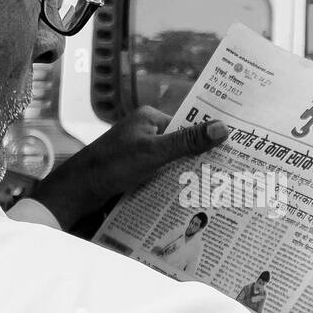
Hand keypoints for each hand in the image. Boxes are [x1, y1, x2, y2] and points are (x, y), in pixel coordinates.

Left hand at [32, 107, 228, 230]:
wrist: (79, 191)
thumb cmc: (112, 166)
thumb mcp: (154, 153)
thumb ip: (186, 142)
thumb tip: (222, 128)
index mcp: (150, 117)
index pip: (188, 123)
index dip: (209, 134)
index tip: (234, 146)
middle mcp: (146, 131)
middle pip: (182, 142)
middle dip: (201, 157)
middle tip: (229, 171)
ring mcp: (140, 151)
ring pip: (173, 160)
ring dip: (188, 173)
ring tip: (215, 186)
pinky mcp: (135, 170)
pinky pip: (162, 173)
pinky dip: (173, 182)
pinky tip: (189, 194)